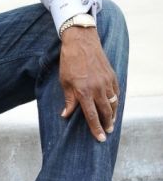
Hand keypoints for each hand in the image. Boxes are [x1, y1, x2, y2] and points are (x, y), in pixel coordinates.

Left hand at [59, 26, 118, 141]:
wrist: (81, 42)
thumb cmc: (69, 61)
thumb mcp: (64, 81)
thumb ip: (68, 100)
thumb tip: (66, 115)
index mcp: (83, 91)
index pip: (91, 115)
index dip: (96, 128)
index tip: (100, 138)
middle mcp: (97, 89)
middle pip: (106, 112)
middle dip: (107, 124)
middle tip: (107, 132)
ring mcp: (106, 82)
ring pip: (113, 103)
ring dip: (113, 114)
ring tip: (111, 122)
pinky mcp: (112, 76)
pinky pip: (116, 93)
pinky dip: (116, 101)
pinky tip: (113, 106)